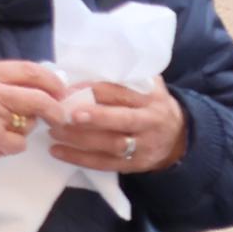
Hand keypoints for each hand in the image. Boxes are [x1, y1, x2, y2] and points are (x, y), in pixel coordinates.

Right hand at [0, 59, 67, 181]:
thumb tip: (38, 86)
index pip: (30, 70)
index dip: (52, 82)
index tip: (61, 91)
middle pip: (39, 96)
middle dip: (55, 108)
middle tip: (60, 116)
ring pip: (30, 121)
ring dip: (25, 128)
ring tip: (0, 130)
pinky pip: (19, 143)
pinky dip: (12, 146)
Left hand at [48, 78, 187, 174]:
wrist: (178, 138)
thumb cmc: (150, 105)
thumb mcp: (148, 86)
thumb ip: (124, 77)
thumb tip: (83, 66)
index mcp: (151, 98)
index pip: (121, 92)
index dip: (93, 90)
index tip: (67, 89)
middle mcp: (151, 122)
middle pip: (122, 120)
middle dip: (95, 117)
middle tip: (67, 114)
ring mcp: (144, 146)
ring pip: (111, 144)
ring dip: (80, 139)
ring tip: (54, 131)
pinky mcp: (135, 165)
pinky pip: (105, 164)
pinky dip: (80, 158)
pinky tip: (57, 151)